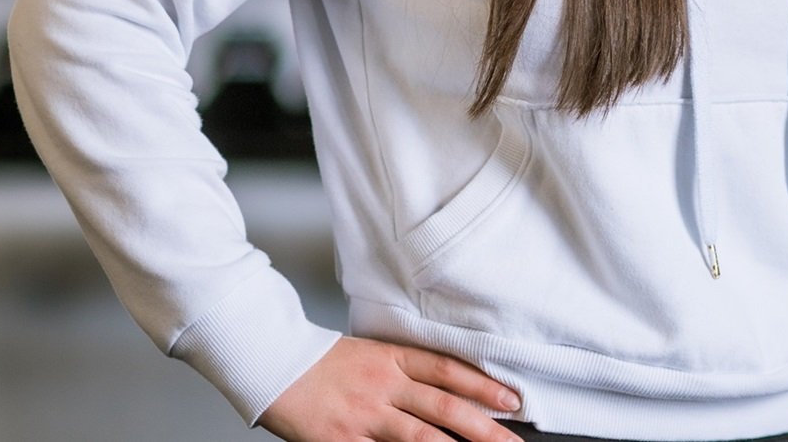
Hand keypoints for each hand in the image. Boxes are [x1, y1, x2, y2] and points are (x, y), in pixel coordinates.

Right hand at [258, 335, 522, 441]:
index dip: (483, 386)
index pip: (450, 371)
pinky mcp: (342, 441)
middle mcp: (386, 385)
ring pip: (421, 438)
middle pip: (445, 408)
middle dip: (485, 427)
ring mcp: (366, 416)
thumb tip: (444, 390)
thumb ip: (404, 372)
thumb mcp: (371, 354)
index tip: (513, 400)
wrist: (274, 361)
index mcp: (394, 358)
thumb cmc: (322, 361)